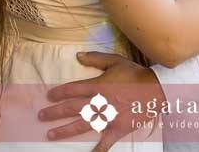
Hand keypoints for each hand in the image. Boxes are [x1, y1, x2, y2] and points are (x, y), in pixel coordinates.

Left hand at [38, 51, 164, 151]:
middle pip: (73, 108)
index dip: (59, 93)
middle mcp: (100, 102)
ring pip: (82, 125)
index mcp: (99, 85)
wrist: (157, 89)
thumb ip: (95, 58)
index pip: (73, 89)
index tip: (49, 96)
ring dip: (65, 130)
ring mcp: (109, 117)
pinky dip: (98, 150)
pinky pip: (106, 141)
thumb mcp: (115, 61)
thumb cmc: (135, 74)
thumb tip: (77, 55)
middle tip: (41, 116)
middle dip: (55, 112)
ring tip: (50, 134)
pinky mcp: (119, 128)